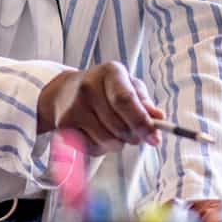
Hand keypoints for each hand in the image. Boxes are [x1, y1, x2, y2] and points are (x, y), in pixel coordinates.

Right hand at [37, 62, 162, 153]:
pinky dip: (101, 148)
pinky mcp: (64, 125)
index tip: (155, 139)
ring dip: (118, 143)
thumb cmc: (106, 89)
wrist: (65, 92)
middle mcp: (89, 86)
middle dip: (133, 137)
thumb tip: (158, 117)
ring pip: (107, 140)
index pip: (125, 100)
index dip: (142, 122)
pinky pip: (92, 148)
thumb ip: (144, 102)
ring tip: (114, 131)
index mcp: (111, 72)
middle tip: (136, 135)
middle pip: (119, 125)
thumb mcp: (129, 86)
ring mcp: (74, 106)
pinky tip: (97, 134)